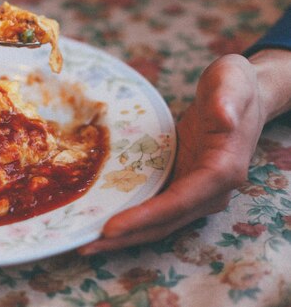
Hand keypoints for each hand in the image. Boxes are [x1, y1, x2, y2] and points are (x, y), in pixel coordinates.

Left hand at [78, 49, 290, 254]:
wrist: (242, 95)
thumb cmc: (235, 86)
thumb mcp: (232, 81)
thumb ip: (227, 99)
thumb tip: (223, 117)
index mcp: (223, 168)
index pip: (180, 201)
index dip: (146, 216)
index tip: (111, 227)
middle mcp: (210, 190)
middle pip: (165, 222)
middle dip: (126, 236)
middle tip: (85, 245)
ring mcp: (196, 191)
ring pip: (158, 222)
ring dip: (124, 235)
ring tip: (86, 243)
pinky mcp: (182, 184)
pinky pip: (155, 208)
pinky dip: (130, 218)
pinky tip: (102, 220)